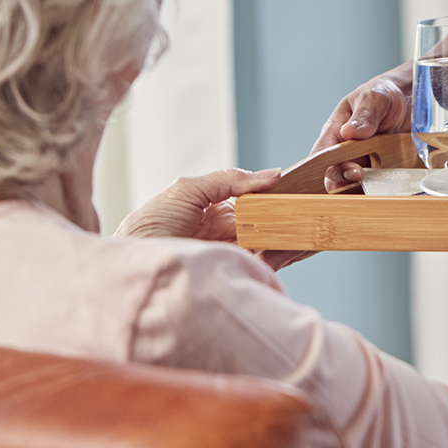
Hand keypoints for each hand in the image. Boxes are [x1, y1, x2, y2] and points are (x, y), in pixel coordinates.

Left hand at [114, 167, 313, 270]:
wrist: (134, 265)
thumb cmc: (148, 227)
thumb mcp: (188, 190)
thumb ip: (230, 179)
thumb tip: (272, 174)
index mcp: (215, 210)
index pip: (255, 199)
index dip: (276, 193)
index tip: (299, 185)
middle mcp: (227, 232)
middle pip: (268, 220)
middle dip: (289, 212)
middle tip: (313, 204)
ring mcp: (233, 254)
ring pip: (272, 241)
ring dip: (291, 232)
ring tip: (311, 222)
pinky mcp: (235, 273)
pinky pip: (267, 262)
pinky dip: (285, 252)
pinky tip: (298, 241)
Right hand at [313, 71, 411, 190]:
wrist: (407, 98)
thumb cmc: (381, 95)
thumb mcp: (373, 98)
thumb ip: (363, 115)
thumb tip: (349, 132)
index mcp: (335, 132)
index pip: (322, 155)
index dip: (330, 167)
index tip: (351, 170)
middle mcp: (346, 150)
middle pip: (335, 175)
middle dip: (345, 180)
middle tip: (362, 175)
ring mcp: (364, 161)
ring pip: (354, 183)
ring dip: (363, 186)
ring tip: (375, 183)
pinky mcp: (381, 168)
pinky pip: (376, 183)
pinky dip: (381, 186)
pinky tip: (388, 185)